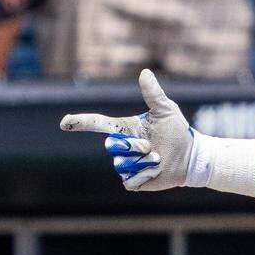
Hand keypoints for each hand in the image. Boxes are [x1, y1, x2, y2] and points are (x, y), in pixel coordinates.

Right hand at [61, 69, 196, 190]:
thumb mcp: (166, 110)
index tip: (65, 122)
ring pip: (122, 164)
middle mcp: (121, 146)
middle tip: (151, 145)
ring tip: (157, 157)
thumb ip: (153, 93)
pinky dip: (146, 173)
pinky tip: (156, 169)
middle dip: (133, 145)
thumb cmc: (176, 131)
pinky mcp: (133, 181)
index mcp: (125, 128)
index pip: (98, 124)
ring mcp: (125, 165)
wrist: (189, 157)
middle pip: (112, 146)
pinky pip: (130, 179)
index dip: (81, 122)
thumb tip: (145, 72)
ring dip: (143, 160)